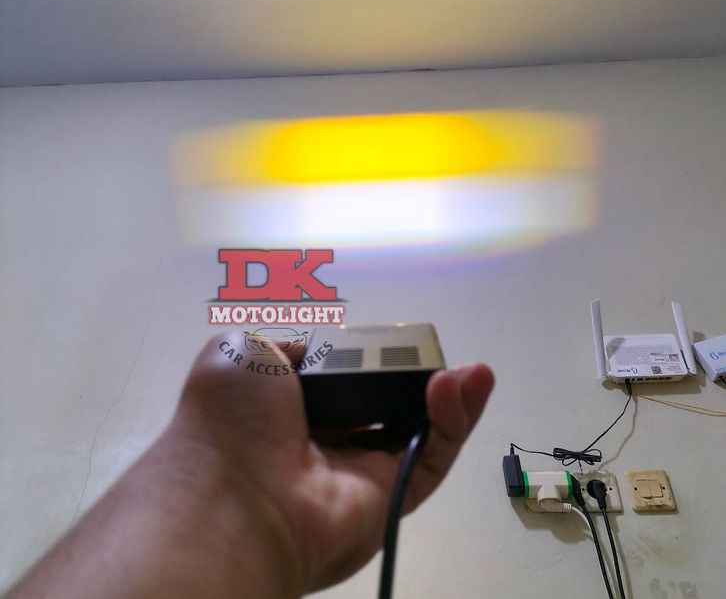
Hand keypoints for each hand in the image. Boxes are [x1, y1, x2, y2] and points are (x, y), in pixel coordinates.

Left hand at [176, 332, 494, 594]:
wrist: (234, 491)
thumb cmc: (234, 416)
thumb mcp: (244, 351)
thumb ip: (285, 344)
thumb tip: (316, 352)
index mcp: (293, 408)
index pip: (348, 380)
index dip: (377, 360)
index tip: (398, 342)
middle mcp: (330, 441)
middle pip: (391, 405)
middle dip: (421, 377)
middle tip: (440, 355)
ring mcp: (362, 471)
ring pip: (420, 430)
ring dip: (450, 397)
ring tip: (473, 371)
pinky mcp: (391, 497)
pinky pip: (431, 457)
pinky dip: (454, 423)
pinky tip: (462, 386)